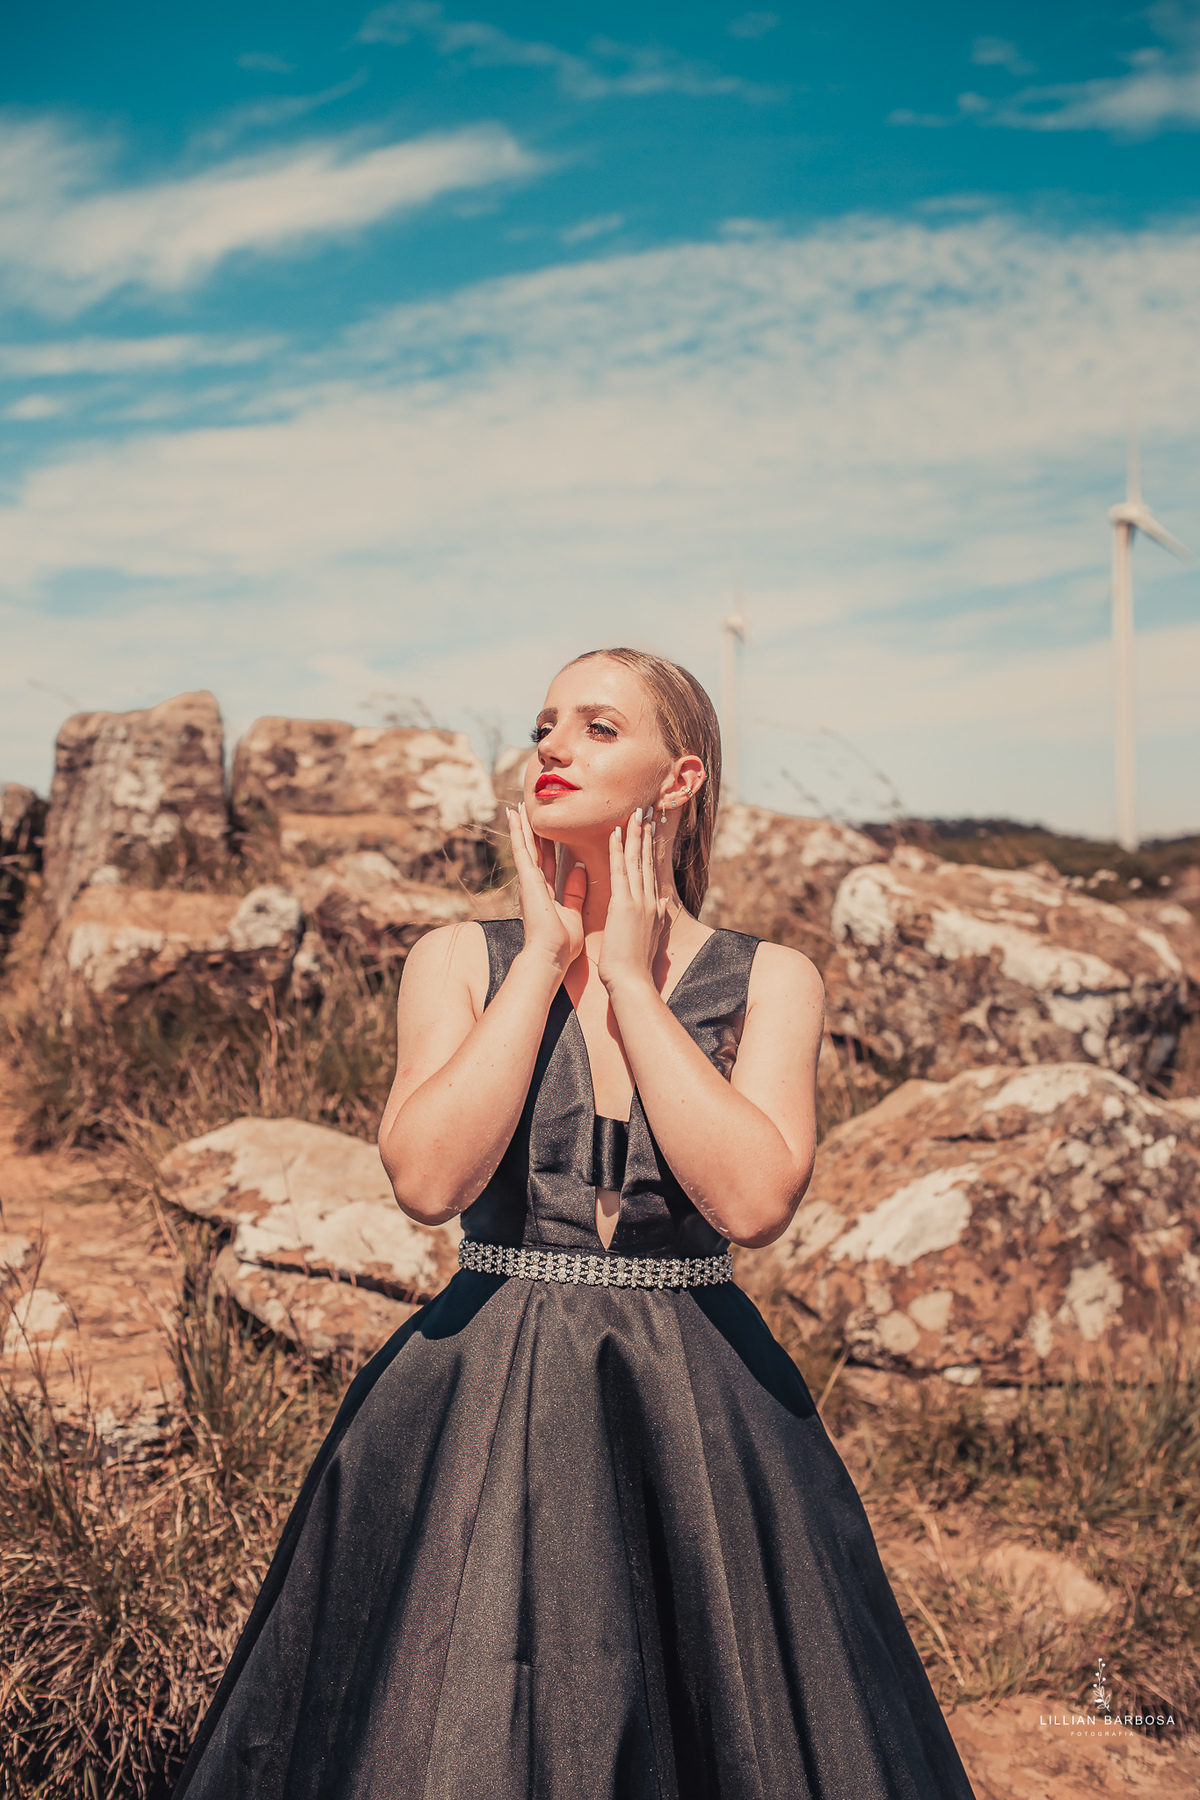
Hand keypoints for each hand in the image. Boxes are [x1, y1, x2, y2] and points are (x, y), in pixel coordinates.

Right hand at [507, 803, 586, 975]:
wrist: (551, 956)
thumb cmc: (561, 943)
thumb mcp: (573, 912)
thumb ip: (575, 891)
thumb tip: (582, 867)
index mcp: (547, 891)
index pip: (548, 861)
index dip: (547, 844)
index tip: (547, 829)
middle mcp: (535, 884)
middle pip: (534, 850)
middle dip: (531, 830)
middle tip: (527, 809)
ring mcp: (529, 881)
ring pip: (525, 846)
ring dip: (521, 826)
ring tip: (518, 806)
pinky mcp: (527, 880)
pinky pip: (521, 850)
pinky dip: (517, 832)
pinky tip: (514, 817)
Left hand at [597, 808, 667, 993]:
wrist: (632, 981)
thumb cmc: (635, 964)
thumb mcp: (650, 936)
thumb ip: (657, 917)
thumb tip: (663, 904)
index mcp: (652, 906)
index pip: (650, 870)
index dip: (649, 848)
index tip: (649, 829)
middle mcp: (649, 899)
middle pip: (646, 859)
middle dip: (646, 834)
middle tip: (645, 810)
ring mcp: (638, 900)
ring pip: (636, 860)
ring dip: (634, 834)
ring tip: (634, 813)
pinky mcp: (624, 904)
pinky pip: (620, 871)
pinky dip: (618, 850)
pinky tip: (616, 833)